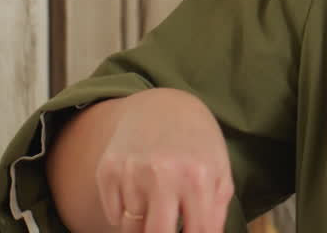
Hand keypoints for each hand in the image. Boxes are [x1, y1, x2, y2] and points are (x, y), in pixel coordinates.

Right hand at [94, 89, 233, 232]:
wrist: (162, 106)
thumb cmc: (197, 145)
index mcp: (198, 178)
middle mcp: (162, 175)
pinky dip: (125, 214)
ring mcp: (131, 172)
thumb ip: (216, 214)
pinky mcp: (107, 170)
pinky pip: (114, 215)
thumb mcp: (219, 174)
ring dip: (143, 226)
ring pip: (131, 229)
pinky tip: (139, 192)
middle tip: (167, 228)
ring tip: (157, 206)